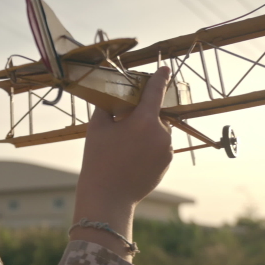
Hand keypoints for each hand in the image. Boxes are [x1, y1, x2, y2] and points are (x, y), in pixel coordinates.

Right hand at [78, 66, 172, 205]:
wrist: (108, 196)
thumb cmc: (99, 160)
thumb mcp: (97, 128)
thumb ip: (108, 108)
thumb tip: (114, 99)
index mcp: (143, 120)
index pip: (155, 92)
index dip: (160, 78)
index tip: (165, 69)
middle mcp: (161, 133)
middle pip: (154, 115)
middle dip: (142, 116)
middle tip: (122, 125)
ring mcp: (167, 150)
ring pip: (157, 132)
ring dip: (145, 133)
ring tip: (123, 148)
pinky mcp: (167, 163)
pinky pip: (159, 147)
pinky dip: (148, 147)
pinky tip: (130, 158)